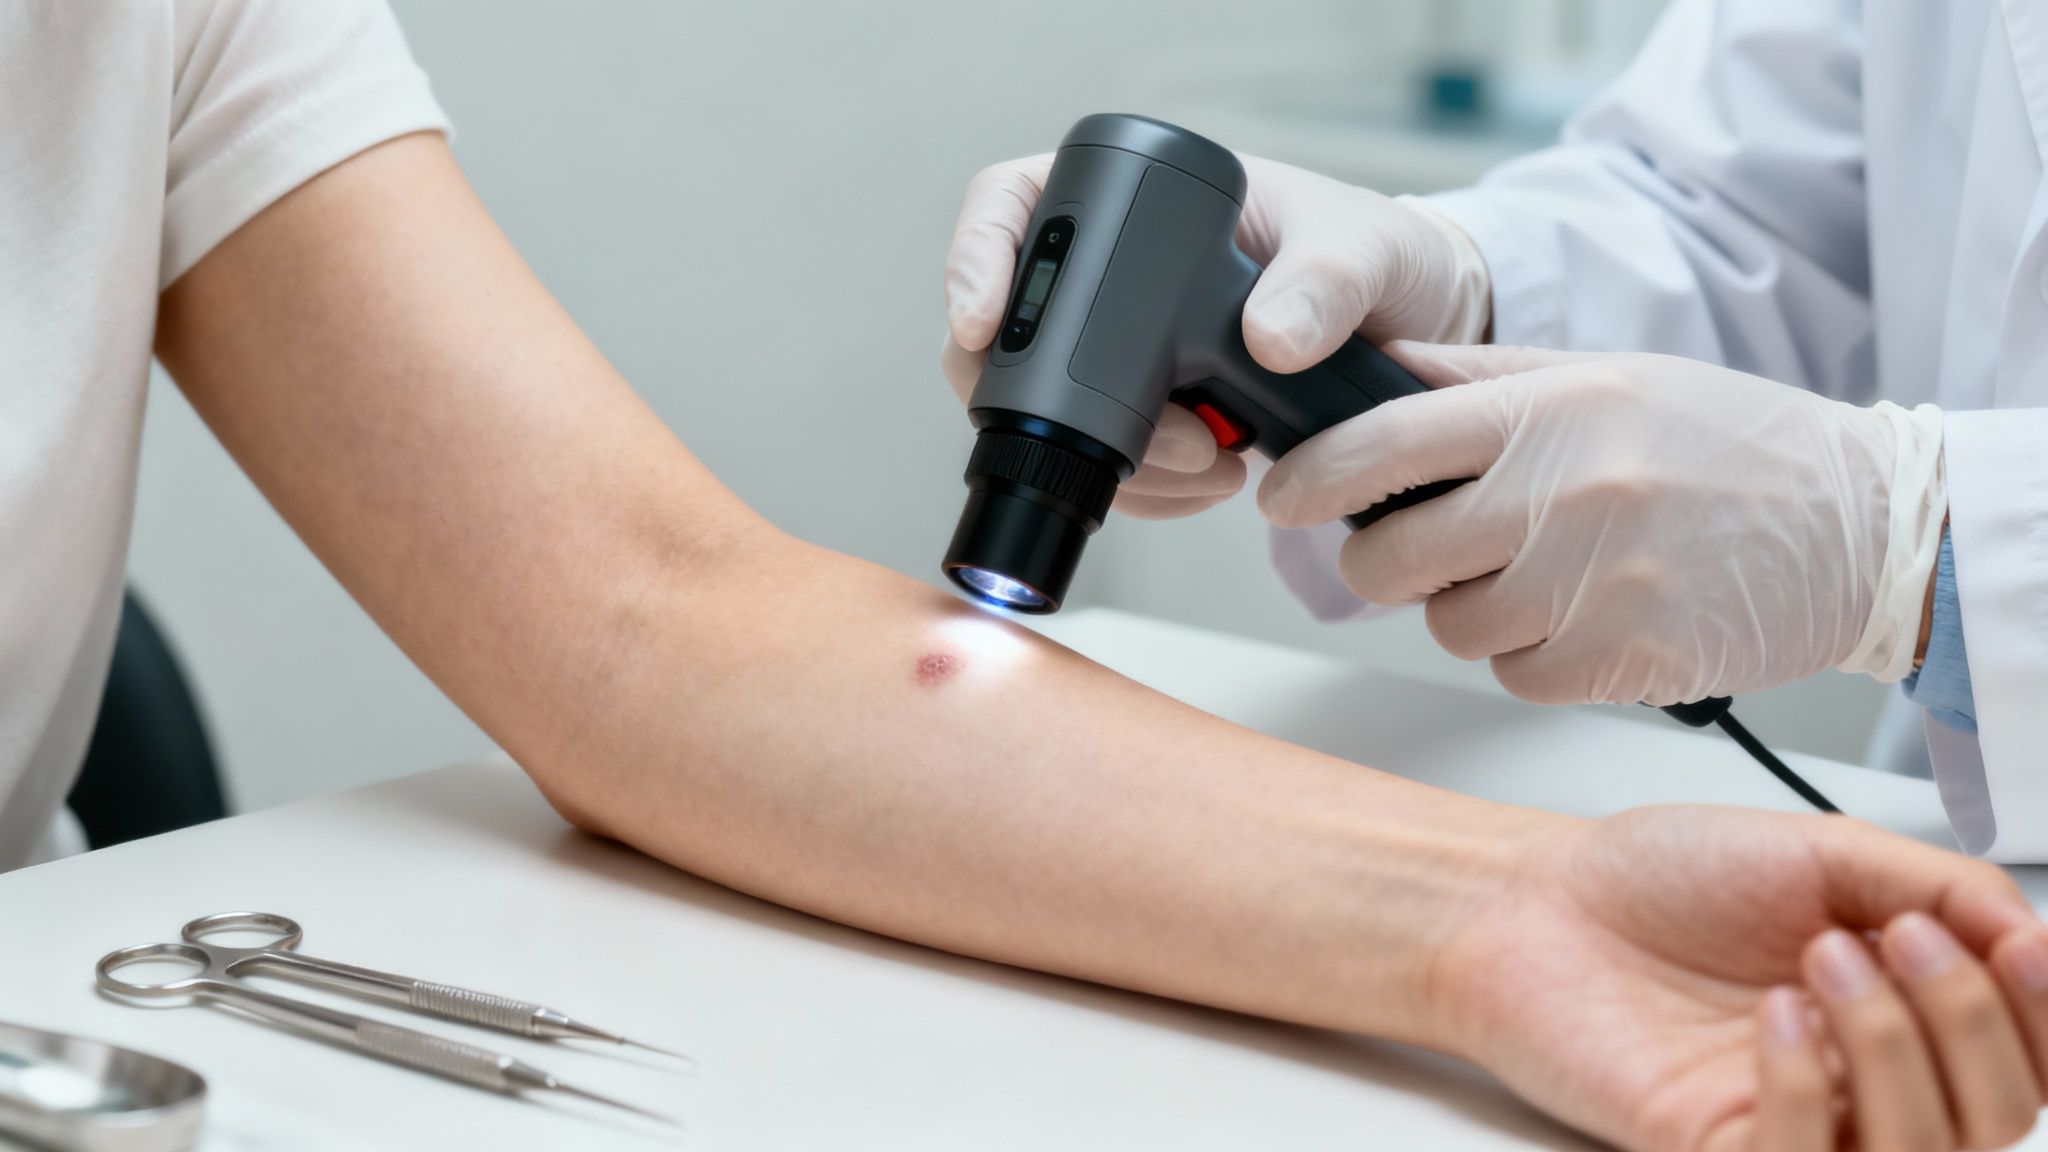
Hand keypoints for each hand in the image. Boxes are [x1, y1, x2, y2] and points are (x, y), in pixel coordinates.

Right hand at [941, 152, 1489, 519]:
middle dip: (1051, 406)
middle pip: (1002, 331)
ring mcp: (1114, 349)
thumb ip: (1327, 281)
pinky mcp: (1142, 414)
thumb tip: (1269, 334)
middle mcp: (1105, 272)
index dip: (973, 259)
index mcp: (1133, 197)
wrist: (1408, 335)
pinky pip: (1101, 462)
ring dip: (1117, 462)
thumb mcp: (1365, 251)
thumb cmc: (1380, 259)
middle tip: (1155, 441)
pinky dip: (1144, 488)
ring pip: (1046, 415)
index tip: (980, 323)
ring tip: (1210, 466)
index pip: (1010, 205)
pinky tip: (1208, 480)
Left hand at [1259, 345, 1947, 705]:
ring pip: (1449, 627)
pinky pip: (1516, 677)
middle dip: (1382, 564)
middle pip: (1392, 556)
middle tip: (1420, 552)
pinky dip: (1533, 658)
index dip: (1311, 477)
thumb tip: (1370, 373)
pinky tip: (1587, 615)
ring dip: (1471, 611)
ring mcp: (1594, 582)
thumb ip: (1482, 378)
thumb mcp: (1606, 376)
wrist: (1864, 526)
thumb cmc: (1729, 444)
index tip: (1282, 495)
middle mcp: (1565, 491)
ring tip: (1541, 575)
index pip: (1382, 442)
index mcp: (1551, 408)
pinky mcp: (1623, 660)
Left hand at [1434, 806, 2047, 1150]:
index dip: (2046, 1014)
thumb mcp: (1820, 851)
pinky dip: (1808, 1085)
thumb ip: (1939, 885)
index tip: (2020, 945)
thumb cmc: (1657, 877)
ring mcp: (1793, 1123)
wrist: (1531, 898)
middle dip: (1969, 1019)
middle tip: (1895, 936)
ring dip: (1900, 1046)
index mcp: (1897, 1010)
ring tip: (1829, 954)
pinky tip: (1775, 1013)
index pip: (2026, 1057)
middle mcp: (1859, 1079)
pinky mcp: (1716, 1149)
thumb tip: (2030, 929)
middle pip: (1998, 1118)